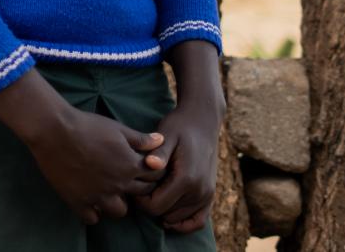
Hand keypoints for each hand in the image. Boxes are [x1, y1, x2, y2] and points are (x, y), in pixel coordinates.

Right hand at [0, 70, 167, 224]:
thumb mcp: (117, 128)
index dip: (151, 171)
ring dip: (117, 202)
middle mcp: (118, 185)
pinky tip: (90, 200)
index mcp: (130, 165)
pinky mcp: (79, 202)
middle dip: (137, 186)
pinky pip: (92, 218)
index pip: (154, 176)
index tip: (142, 166)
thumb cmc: (87, 125)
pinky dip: (93, 212)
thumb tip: (160, 141)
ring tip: (109, 191)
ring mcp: (98, 196)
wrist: (54, 130)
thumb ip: (140, 139)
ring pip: (119, 211)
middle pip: (140, 194)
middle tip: (126, 177)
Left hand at [134, 40, 224, 232]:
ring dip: (164, 211)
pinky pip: (198, 221)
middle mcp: (199, 191)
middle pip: (165, 215)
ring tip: (153, 192)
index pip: (156, 207)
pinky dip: (183, 223)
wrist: (203, 121)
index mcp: (186, 178)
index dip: (140, 201)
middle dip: (150, 204)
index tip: (134, 184)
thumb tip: (150, 164)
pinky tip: (169, 216)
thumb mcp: (166, 134)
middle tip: (141, 187)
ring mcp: (206, 195)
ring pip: (178, 219)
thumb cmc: (179, 126)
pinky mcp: (210, 196)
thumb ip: (159, 152)